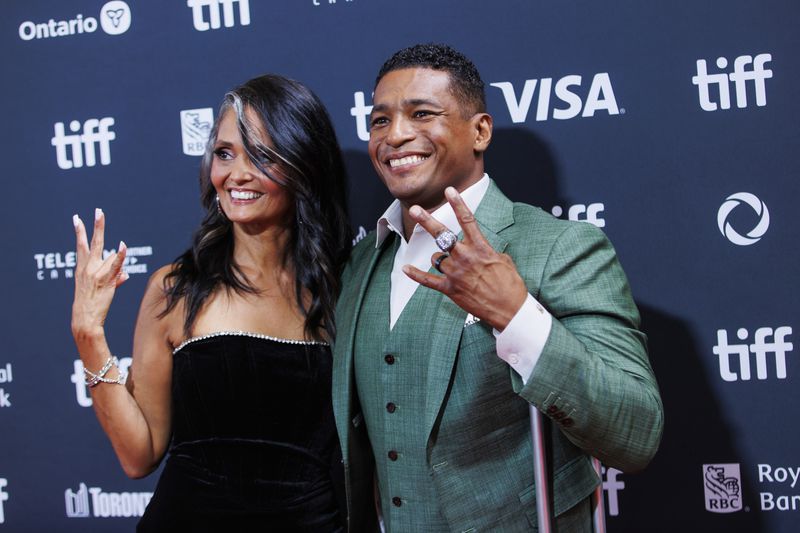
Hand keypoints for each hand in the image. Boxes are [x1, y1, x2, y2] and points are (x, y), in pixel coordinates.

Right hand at [71, 208, 127, 340]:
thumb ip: (114, 278)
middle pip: (94, 242)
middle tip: (99, 210)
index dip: (80, 231)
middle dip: (97, 226)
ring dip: (116, 269)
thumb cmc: (91, 305)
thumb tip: (126, 274)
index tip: (77, 218)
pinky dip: (120, 255)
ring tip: (107, 285)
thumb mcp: (99, 288)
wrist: (85, 319)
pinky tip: (122, 245)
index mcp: (82, 269)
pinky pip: (115, 264)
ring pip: (112, 260)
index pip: (81, 246)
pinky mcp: (105, 279)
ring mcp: (96, 273)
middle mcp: (87, 268)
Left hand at [403, 187, 527, 330]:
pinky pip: (428, 280)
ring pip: (436, 258)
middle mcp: (465, 257)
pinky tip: (406, 269)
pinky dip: (416, 275)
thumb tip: (480, 247)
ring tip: (449, 263)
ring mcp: (455, 273)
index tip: (449, 191)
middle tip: (415, 209)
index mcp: (480, 248)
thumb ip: (487, 250)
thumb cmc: (510, 285)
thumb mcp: (503, 260)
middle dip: (427, 220)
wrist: (509, 310)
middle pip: (442, 235)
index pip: (467, 220)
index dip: (457, 203)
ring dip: (439, 258)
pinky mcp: (450, 289)